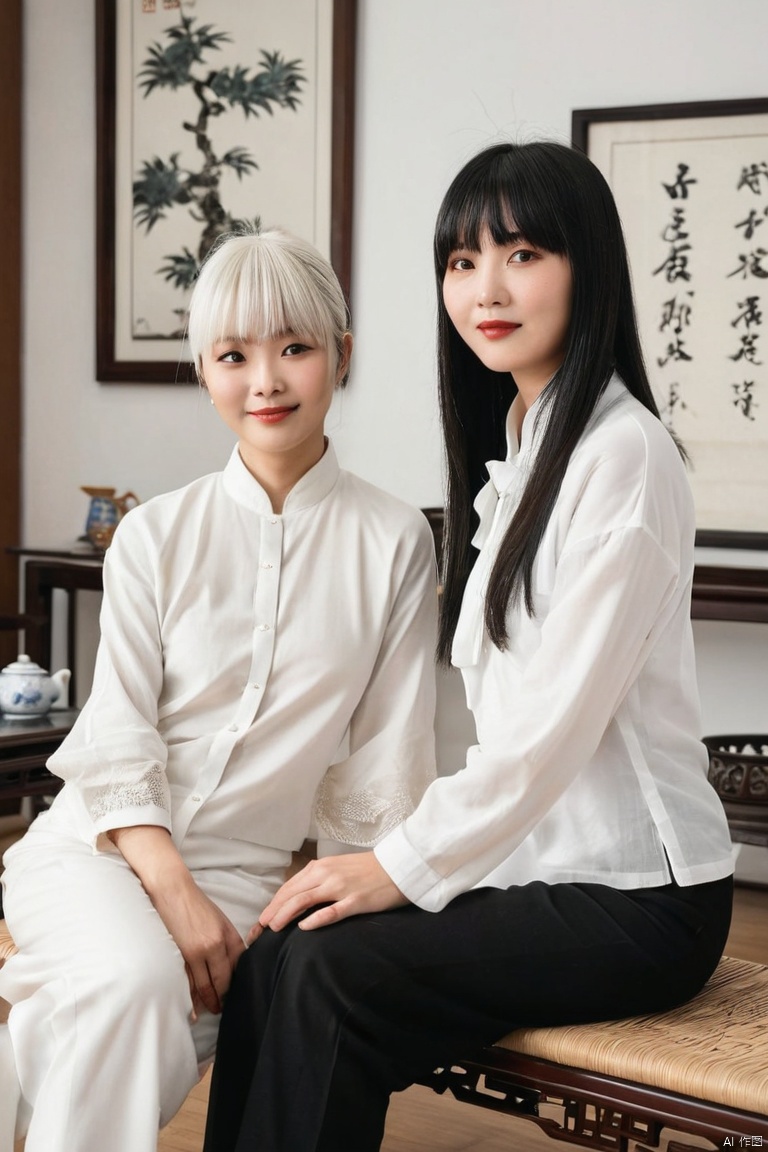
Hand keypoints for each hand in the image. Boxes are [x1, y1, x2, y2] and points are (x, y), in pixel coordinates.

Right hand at [109, 825, 244, 1015]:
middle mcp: (217, 946)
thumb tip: (231, 961)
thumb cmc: (196, 903)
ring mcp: (199, 952)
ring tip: (213, 1010)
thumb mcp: (219, 919)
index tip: (236, 992)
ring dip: (210, 1001)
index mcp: (229, 935)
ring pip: (206, 986)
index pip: (239, 966)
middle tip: (224, 1008)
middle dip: (224, 996)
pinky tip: (196, 1010)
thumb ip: (227, 940)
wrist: (172, 890)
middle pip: (224, 980)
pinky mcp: (182, 955)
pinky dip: (192, 998)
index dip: (237, 981)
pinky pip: (189, 983)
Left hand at [251, 852, 407, 938]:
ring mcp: (341, 888)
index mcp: (321, 867)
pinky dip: (316, 919)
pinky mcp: (356, 901)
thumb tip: (299, 896)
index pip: (290, 886)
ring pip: (305, 901)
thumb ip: (319, 880)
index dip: (274, 902)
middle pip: (292, 894)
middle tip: (260, 927)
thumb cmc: (368, 870)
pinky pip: (332, 911)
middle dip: (274, 910)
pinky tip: (304, 927)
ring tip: (274, 928)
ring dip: (286, 914)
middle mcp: (327, 874)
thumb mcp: (338, 869)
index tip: (263, 918)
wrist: (397, 866)